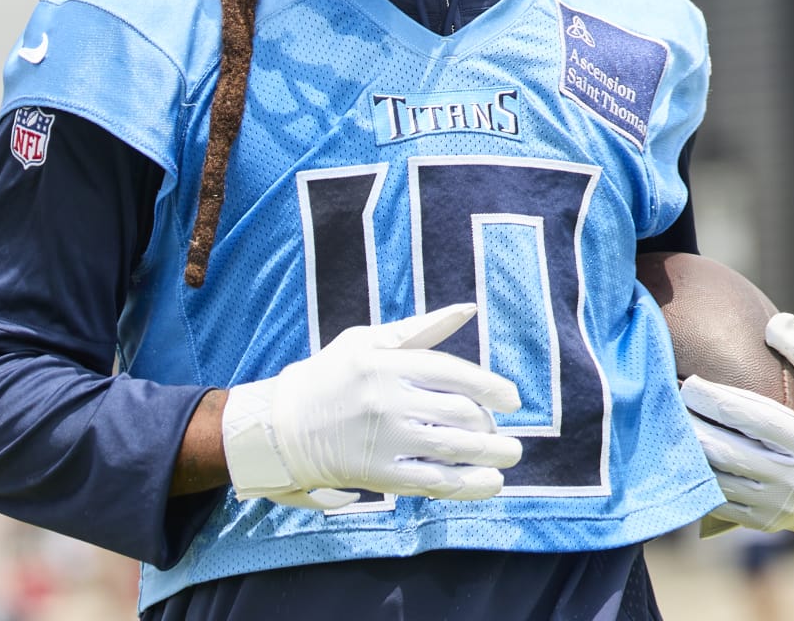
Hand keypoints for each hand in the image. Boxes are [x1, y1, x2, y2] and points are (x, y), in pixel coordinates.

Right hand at [221, 302, 522, 509]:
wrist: (280, 427)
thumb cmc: (330, 376)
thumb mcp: (368, 341)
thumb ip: (420, 329)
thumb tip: (467, 309)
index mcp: (385, 362)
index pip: (452, 372)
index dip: (490, 387)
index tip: (513, 399)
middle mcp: (387, 399)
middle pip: (459, 412)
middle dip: (491, 425)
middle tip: (506, 433)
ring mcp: (383, 438)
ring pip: (453, 447)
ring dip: (491, 454)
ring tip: (509, 455)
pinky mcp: (379, 473)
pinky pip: (434, 480)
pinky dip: (469, 484)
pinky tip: (490, 483)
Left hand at [682, 313, 793, 536]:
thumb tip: (773, 324)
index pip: (753, 419)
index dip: (715, 399)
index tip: (689, 381)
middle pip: (726, 451)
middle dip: (692, 423)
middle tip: (666, 398)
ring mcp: (777, 508)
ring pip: (717, 478)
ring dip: (687, 450)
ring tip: (665, 422)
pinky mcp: (762, 523)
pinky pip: (718, 500)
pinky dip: (697, 476)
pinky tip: (680, 451)